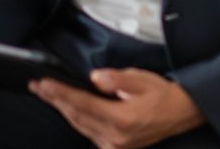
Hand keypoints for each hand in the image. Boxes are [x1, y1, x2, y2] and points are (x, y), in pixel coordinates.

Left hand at [32, 68, 206, 148]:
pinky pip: (87, 132)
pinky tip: (67, 108)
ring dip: (62, 109)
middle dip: (55, 99)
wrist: (181, 114)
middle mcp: (115, 136)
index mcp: (122, 119)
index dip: (60, 93)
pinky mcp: (113, 147)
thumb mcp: (143, 79)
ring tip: (47, 94)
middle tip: (38, 86)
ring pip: (79, 125)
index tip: (44, 84)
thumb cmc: (163, 95)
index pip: (82, 104)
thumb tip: (95, 78)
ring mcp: (113, 145)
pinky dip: (75, 119)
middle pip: (76, 116)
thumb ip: (117, 79)